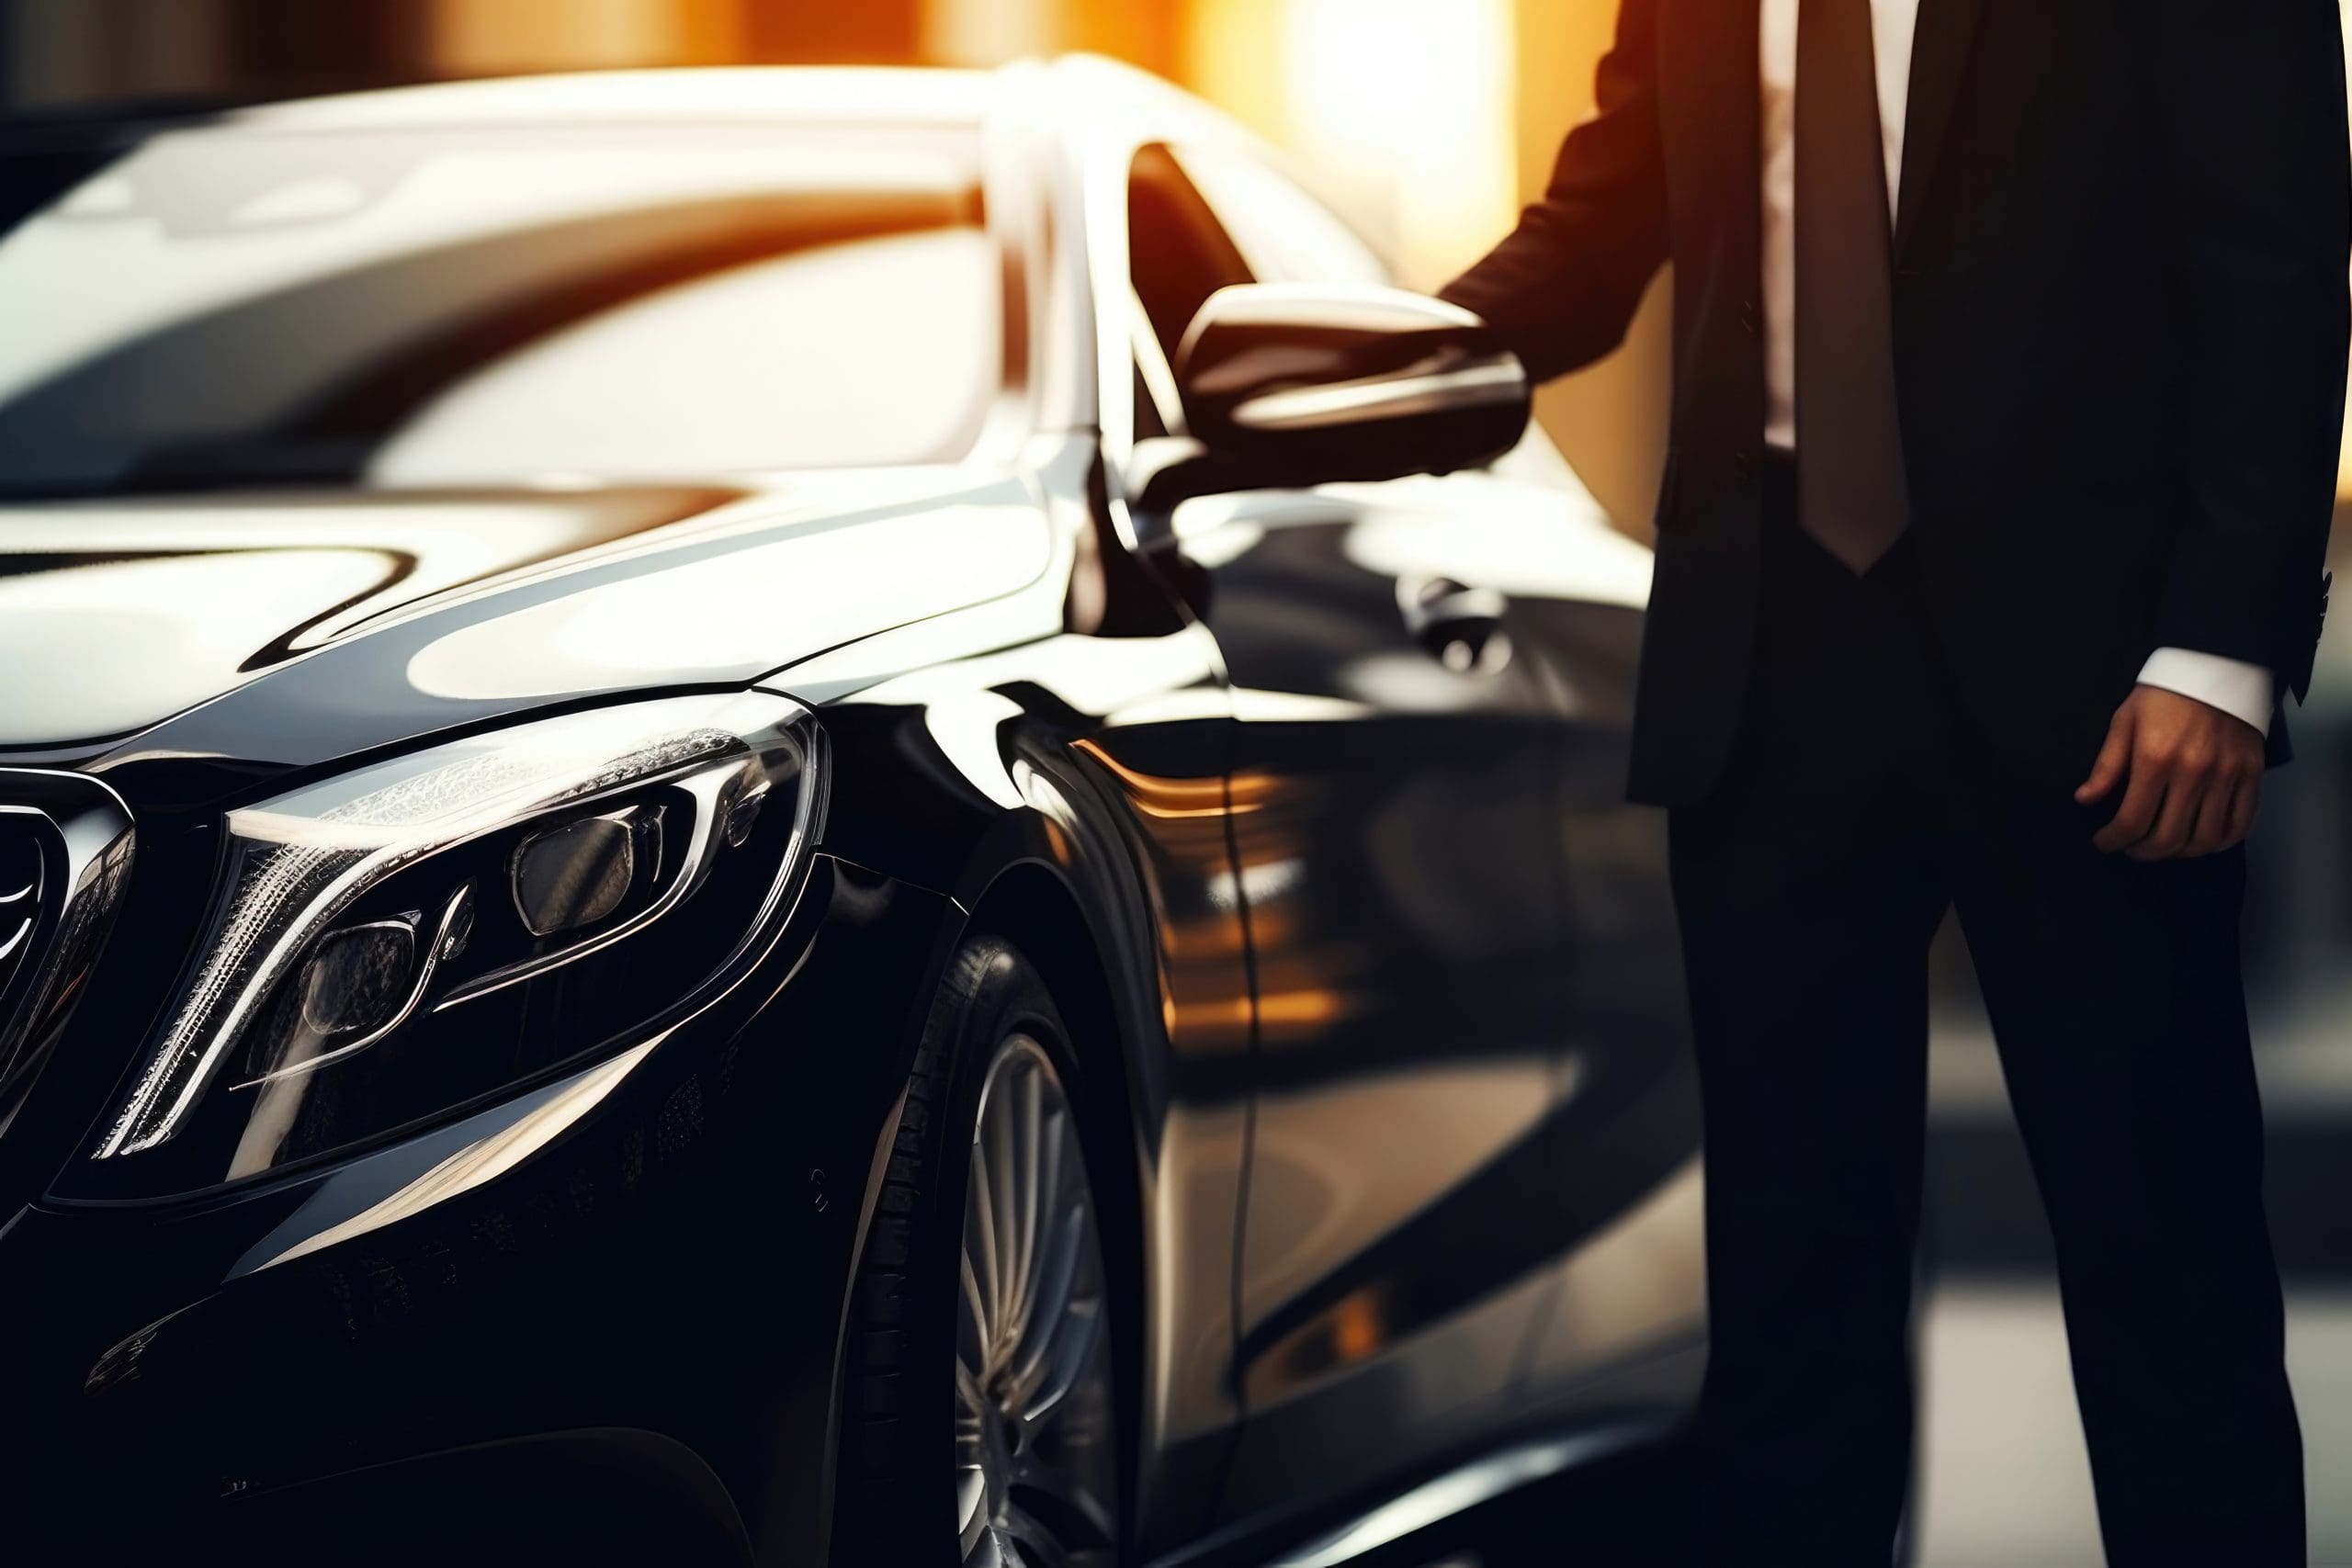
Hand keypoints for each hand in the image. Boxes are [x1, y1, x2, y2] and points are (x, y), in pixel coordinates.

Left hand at [2075, 685, 2262, 858]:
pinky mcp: (2251, 774)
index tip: (2104, 842)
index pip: (2132, 821)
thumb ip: (2106, 765)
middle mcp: (2193, 772)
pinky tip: (2201, 840)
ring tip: (2163, 845)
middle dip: (2142, 852)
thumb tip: (2084, 799)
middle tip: (2131, 848)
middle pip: (2168, 838)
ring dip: (2180, 853)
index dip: (2113, 840)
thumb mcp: (2124, 721)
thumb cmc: (2163, 694)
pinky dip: (2220, 842)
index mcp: (2156, 759)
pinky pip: (2240, 824)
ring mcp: (2226, 776)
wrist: (2217, 666)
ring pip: (2205, 839)